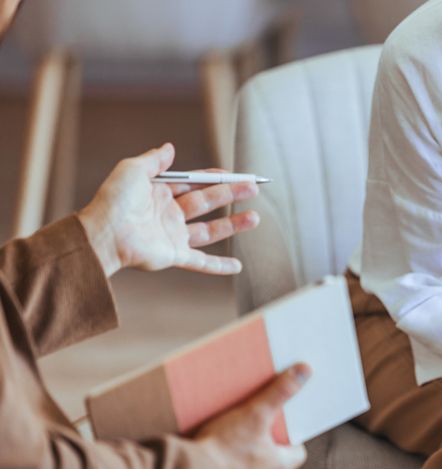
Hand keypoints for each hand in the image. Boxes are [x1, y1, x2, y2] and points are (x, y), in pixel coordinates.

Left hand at [77, 143, 259, 276]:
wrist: (104, 234)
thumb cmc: (113, 200)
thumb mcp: (133, 170)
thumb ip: (154, 160)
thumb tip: (170, 147)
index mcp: (160, 193)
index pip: (195, 183)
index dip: (216, 177)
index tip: (237, 174)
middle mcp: (169, 214)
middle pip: (207, 202)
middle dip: (232, 194)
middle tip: (254, 188)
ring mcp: (173, 236)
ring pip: (210, 231)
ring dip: (233, 225)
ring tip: (256, 218)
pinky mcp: (174, 256)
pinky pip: (201, 262)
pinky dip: (220, 266)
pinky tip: (237, 267)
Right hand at [195, 364, 309, 468]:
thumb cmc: (222, 447)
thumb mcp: (254, 413)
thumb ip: (280, 392)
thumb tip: (305, 371)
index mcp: (277, 467)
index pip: (297, 453)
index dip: (292, 438)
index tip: (283, 426)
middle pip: (274, 461)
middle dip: (267, 446)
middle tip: (256, 428)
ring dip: (247, 458)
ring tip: (235, 439)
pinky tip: (216, 455)